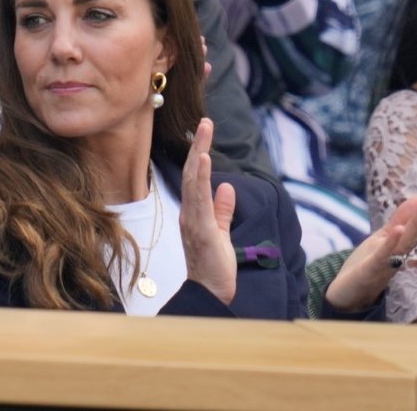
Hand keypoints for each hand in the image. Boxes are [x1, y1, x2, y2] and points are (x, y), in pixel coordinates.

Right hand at [179, 118, 236, 304]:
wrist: (210, 294)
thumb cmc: (214, 267)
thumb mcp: (221, 233)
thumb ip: (223, 210)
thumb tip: (227, 187)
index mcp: (194, 212)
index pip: (195, 177)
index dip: (198, 153)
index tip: (205, 131)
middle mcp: (189, 213)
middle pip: (191, 173)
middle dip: (198, 146)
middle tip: (206, 122)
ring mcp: (193, 220)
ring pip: (193, 181)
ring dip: (198, 155)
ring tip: (203, 132)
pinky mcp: (201, 230)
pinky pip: (200, 200)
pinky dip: (200, 178)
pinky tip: (203, 160)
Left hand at [323, 186, 416, 312]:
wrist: (348, 295)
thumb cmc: (368, 264)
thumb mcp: (385, 236)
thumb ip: (402, 219)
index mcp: (405, 243)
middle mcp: (402, 252)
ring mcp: (388, 261)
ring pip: (407, 240)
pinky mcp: (372, 269)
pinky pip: (384, 255)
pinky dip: (392, 243)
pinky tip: (399, 229)